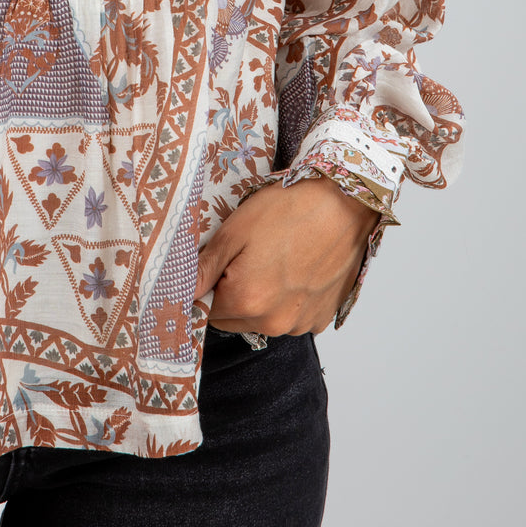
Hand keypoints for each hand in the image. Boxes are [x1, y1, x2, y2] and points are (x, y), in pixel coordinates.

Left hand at [195, 176, 379, 335]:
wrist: (346, 203)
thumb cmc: (290, 210)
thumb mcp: (235, 230)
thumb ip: (204, 268)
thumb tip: (180, 291)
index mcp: (247, 300)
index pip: (205, 310)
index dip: (205, 286)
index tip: (215, 266)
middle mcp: (274, 321)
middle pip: (232, 319)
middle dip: (230, 295)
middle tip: (245, 257)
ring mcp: (301, 323)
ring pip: (262, 319)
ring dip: (260, 299)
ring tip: (274, 260)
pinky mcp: (321, 318)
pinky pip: (290, 317)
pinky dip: (286, 300)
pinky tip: (294, 270)